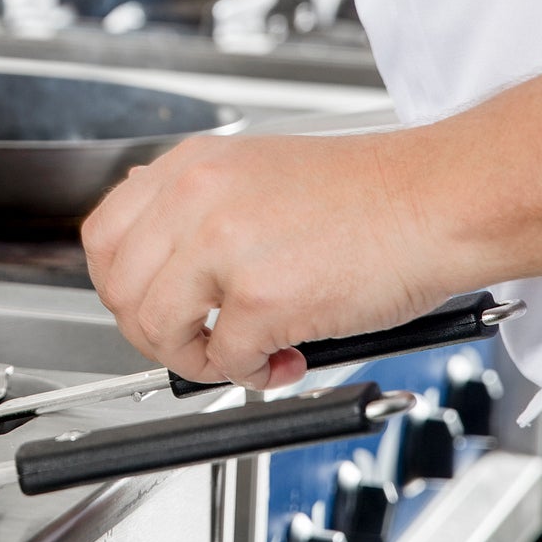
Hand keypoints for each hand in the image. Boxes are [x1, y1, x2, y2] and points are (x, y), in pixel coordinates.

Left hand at [82, 129, 436, 388]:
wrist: (437, 200)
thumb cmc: (371, 194)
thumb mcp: (262, 172)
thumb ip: (203, 206)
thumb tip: (161, 253)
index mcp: (194, 166)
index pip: (105, 234)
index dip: (122, 285)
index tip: (151, 307)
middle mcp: (197, 198)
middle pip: (119, 288)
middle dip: (153, 332)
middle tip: (195, 343)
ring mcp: (225, 246)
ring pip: (156, 329)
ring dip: (195, 359)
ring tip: (240, 354)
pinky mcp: (262, 298)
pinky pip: (224, 361)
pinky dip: (252, 375)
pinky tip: (287, 357)